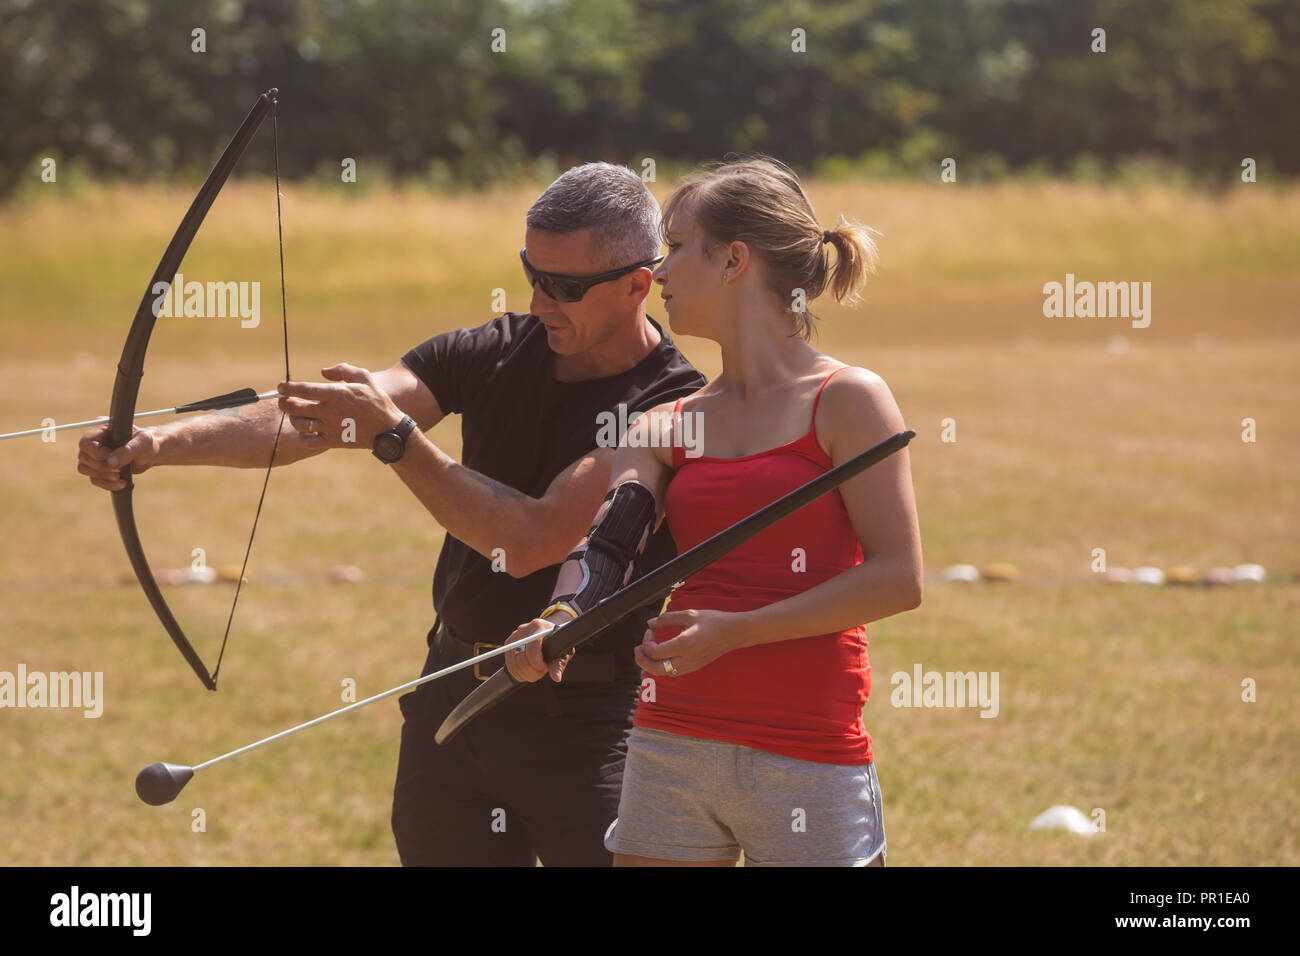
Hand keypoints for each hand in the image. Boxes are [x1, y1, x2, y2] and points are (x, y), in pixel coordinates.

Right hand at [77, 423, 159, 490]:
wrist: (150, 453)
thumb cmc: (147, 443)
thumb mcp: (143, 442)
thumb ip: (128, 451)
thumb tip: (110, 463)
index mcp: (101, 430)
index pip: (85, 442)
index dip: (95, 453)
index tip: (111, 457)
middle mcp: (94, 443)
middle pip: (83, 457)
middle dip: (101, 466)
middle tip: (119, 469)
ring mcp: (94, 456)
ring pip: (84, 469)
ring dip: (102, 476)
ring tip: (120, 477)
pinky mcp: (99, 469)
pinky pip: (94, 479)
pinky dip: (107, 484)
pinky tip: (122, 483)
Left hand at [276, 363, 405, 448]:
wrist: (388, 430)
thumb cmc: (377, 401)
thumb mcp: (365, 378)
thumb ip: (343, 369)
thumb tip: (323, 372)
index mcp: (337, 394)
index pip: (303, 389)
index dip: (287, 388)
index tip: (281, 387)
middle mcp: (331, 411)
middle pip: (294, 408)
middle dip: (284, 403)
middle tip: (284, 400)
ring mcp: (330, 428)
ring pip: (299, 424)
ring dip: (293, 418)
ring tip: (296, 413)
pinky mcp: (332, 442)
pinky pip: (307, 441)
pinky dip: (302, 436)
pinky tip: (307, 430)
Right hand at [502, 617, 574, 682]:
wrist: (549, 631)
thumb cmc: (558, 642)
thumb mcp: (563, 651)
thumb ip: (558, 664)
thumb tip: (556, 678)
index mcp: (538, 627)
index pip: (532, 649)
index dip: (537, 663)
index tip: (545, 667)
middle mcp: (523, 630)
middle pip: (521, 658)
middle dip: (532, 671)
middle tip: (542, 671)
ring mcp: (514, 637)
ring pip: (513, 664)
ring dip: (526, 674)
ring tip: (537, 672)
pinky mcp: (509, 644)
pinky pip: (510, 665)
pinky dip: (519, 674)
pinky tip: (529, 673)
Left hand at [634, 609, 743, 678]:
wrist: (734, 633)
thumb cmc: (714, 621)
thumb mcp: (689, 615)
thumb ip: (667, 618)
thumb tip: (650, 623)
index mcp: (683, 645)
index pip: (655, 651)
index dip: (646, 641)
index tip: (650, 630)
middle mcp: (686, 659)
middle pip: (655, 669)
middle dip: (642, 660)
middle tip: (637, 649)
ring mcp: (690, 665)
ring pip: (663, 673)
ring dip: (651, 665)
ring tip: (646, 653)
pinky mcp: (694, 667)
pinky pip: (673, 672)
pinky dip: (662, 667)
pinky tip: (661, 656)